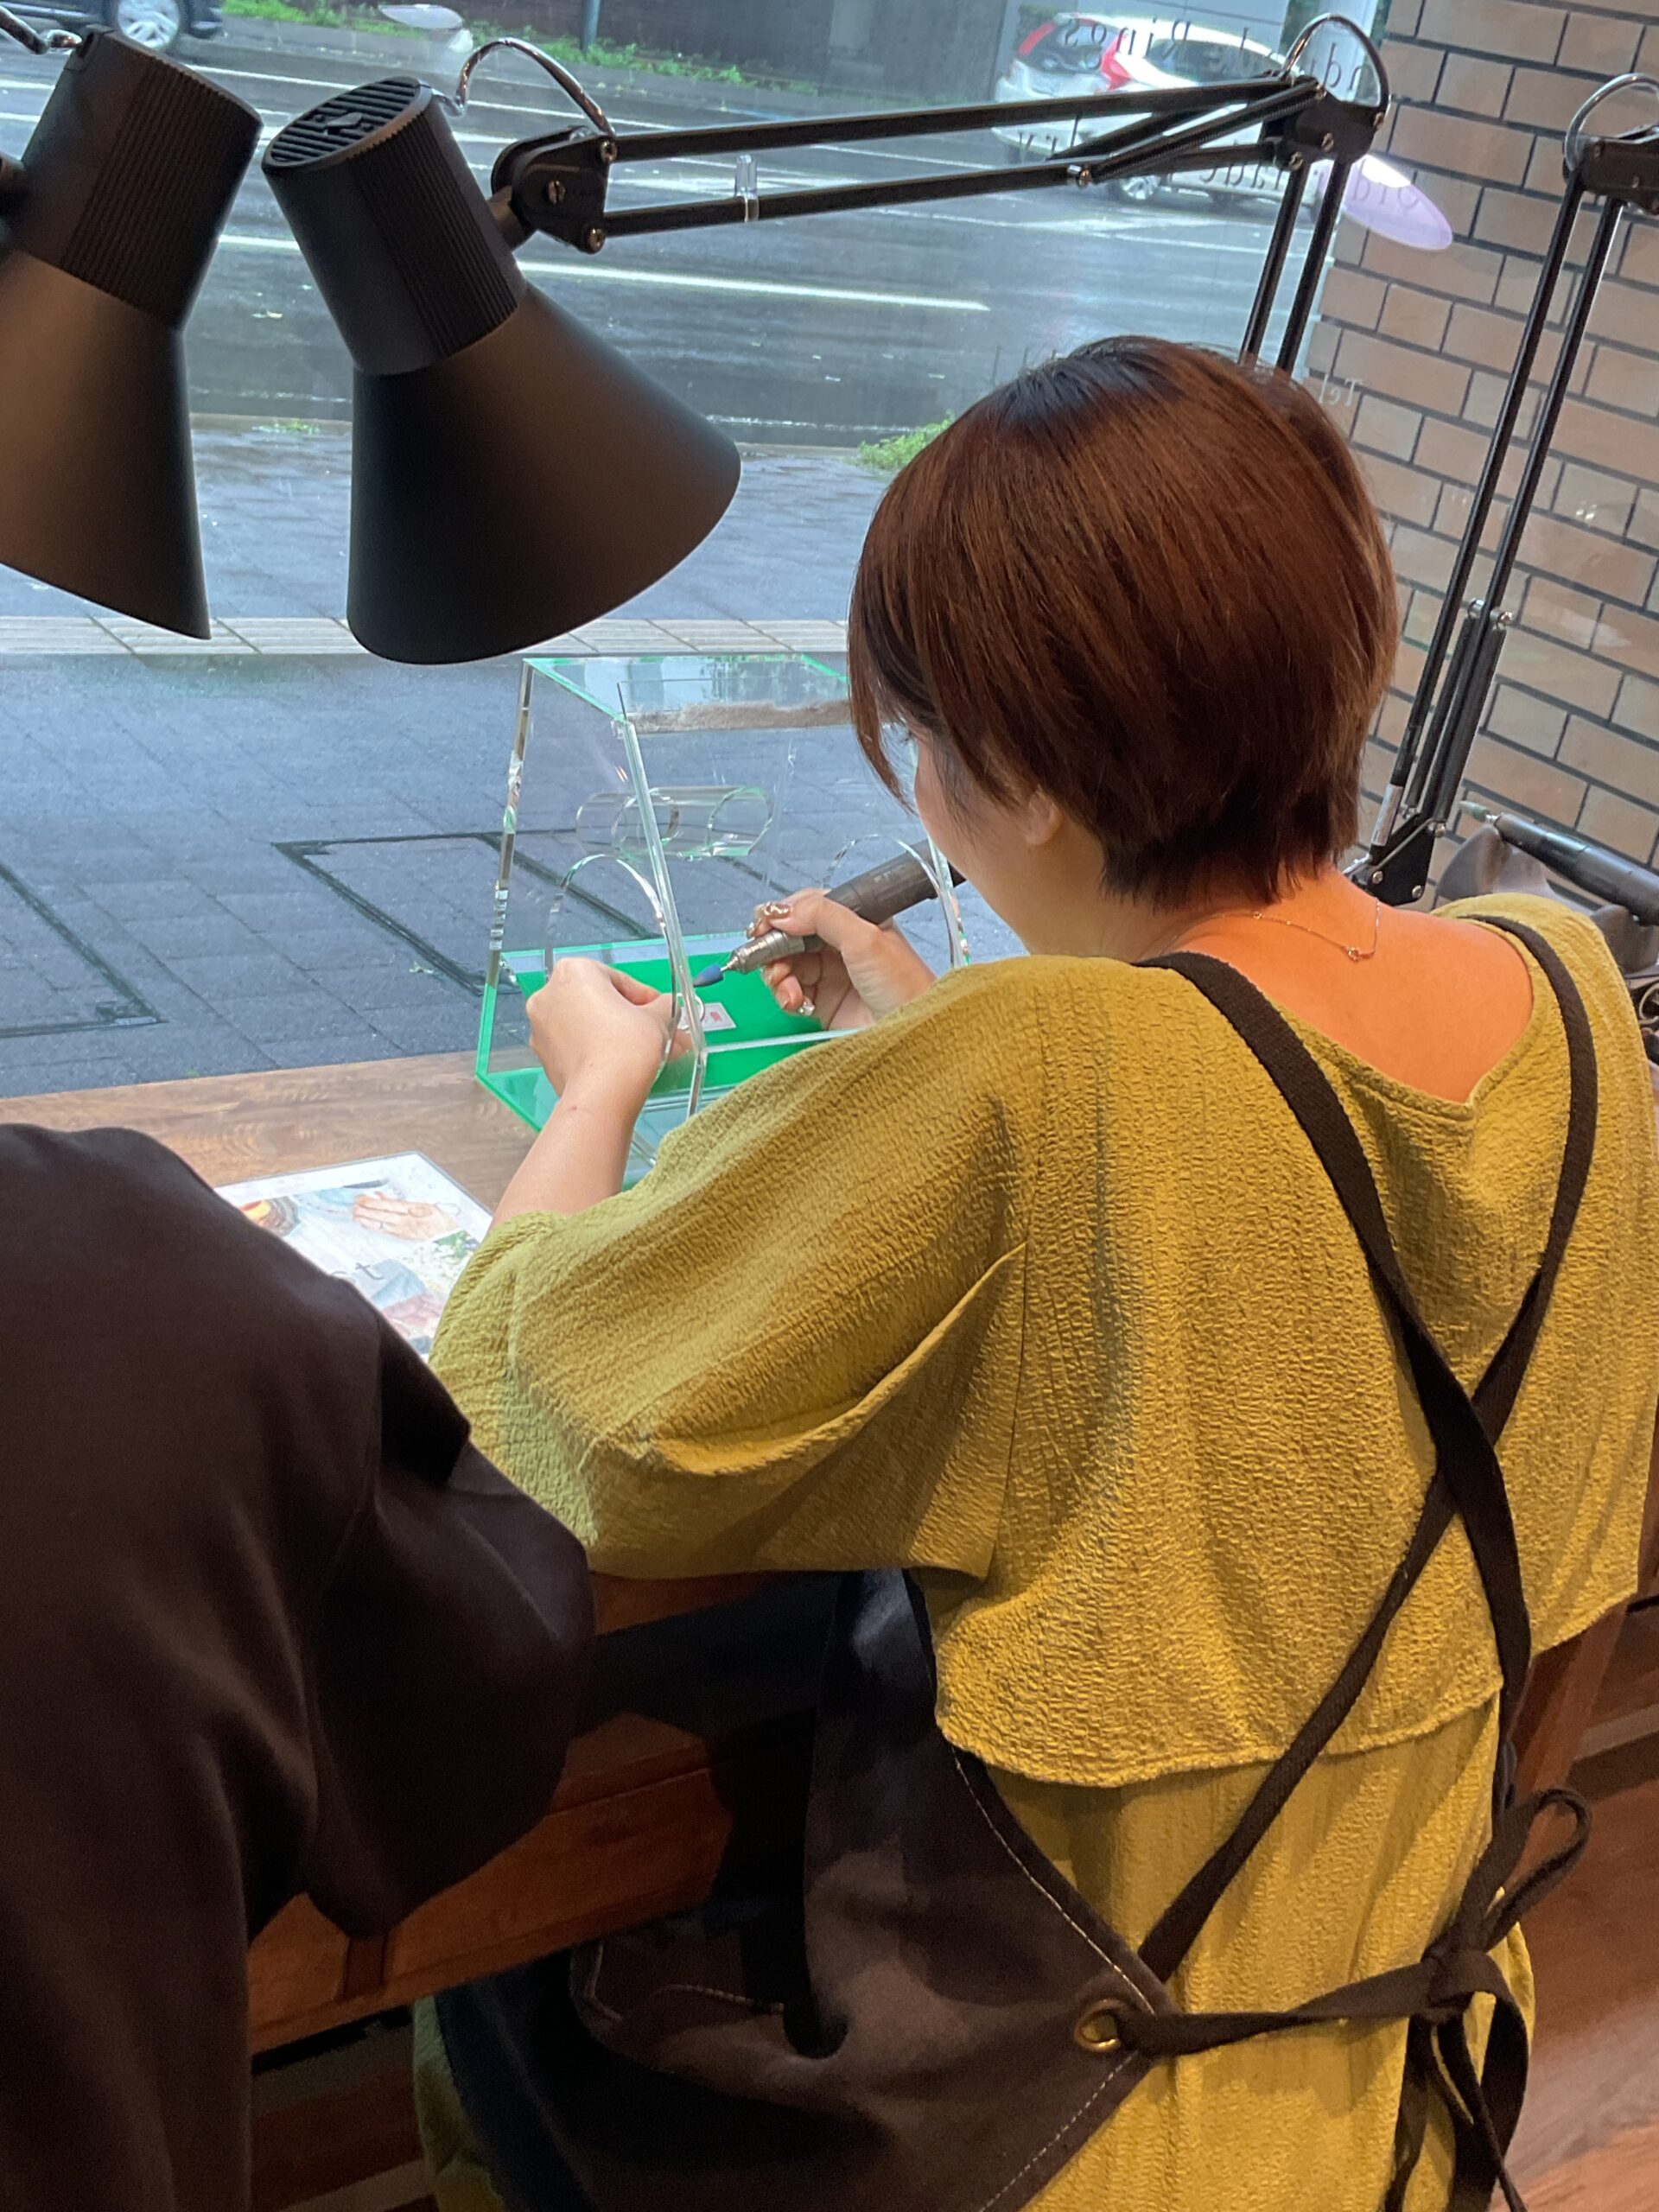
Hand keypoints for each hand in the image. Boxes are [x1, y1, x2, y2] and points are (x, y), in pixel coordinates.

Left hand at [351, 1194, 459, 1240]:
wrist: (454, 1237)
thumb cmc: (442, 1219)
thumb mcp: (425, 1203)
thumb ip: (400, 1199)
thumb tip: (381, 1195)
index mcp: (414, 1208)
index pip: (388, 1204)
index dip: (373, 1202)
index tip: (361, 1198)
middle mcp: (408, 1220)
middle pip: (383, 1215)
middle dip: (367, 1211)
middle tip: (354, 1207)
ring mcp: (406, 1231)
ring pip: (382, 1224)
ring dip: (368, 1220)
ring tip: (356, 1216)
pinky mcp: (405, 1238)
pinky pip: (387, 1232)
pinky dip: (376, 1228)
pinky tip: (367, 1225)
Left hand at [527, 959, 680, 1105]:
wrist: (600, 1096)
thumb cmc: (625, 1046)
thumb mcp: (656, 1019)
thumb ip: (664, 1007)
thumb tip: (668, 1007)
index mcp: (574, 972)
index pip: (619, 980)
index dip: (645, 998)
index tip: (660, 1013)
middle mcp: (549, 994)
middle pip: (600, 1002)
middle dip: (630, 1019)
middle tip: (656, 1034)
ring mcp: (541, 1027)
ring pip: (587, 1025)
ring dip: (615, 1036)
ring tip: (646, 1054)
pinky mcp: (543, 1056)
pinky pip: (576, 1045)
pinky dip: (596, 1050)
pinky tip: (621, 1065)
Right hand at [759, 888, 936, 1029]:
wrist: (915, 1034)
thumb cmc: (905, 985)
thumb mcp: (865, 938)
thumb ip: (824, 916)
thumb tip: (784, 912)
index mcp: (856, 920)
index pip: (809, 907)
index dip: (783, 914)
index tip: (765, 924)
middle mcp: (841, 944)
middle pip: (791, 935)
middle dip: (774, 946)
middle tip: (765, 956)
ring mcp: (831, 973)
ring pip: (787, 964)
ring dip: (778, 973)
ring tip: (785, 985)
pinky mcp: (823, 1002)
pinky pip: (791, 991)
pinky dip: (785, 995)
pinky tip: (794, 1000)